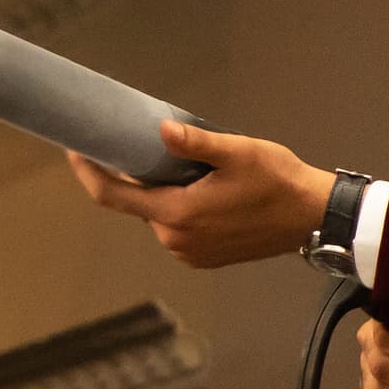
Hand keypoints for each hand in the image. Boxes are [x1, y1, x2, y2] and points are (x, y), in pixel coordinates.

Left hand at [67, 122, 333, 269]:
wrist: (313, 218)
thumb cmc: (278, 181)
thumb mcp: (238, 153)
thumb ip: (195, 143)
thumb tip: (158, 131)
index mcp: (178, 214)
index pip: (113, 196)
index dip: (89, 172)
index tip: (75, 149)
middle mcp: (176, 240)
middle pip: (138, 203)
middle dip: (139, 176)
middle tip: (157, 147)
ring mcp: (190, 253)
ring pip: (158, 215)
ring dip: (163, 192)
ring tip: (192, 170)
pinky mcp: (204, 258)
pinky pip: (177, 229)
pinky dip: (179, 208)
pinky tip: (203, 191)